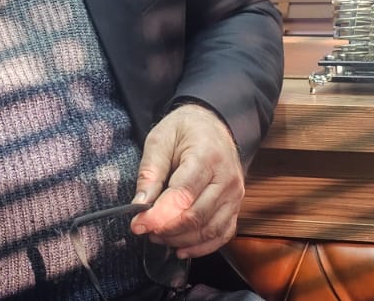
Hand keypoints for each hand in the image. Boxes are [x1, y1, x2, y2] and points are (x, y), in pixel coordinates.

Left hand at [129, 102, 244, 258]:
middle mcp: (226, 177)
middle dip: (167, 229)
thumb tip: (139, 205)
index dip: (159, 215)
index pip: (183, 194)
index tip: (137, 224)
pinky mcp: (235, 206)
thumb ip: (150, 173)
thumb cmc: (184, 131)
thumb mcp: (159, 140)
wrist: (213, 125)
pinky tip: (181, 248)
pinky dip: (202, 247)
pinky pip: (222, 234)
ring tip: (158, 236)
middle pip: (196, 216)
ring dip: (181, 239)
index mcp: (206, 156)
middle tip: (145, 230)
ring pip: (209, 229)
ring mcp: (235, 194)